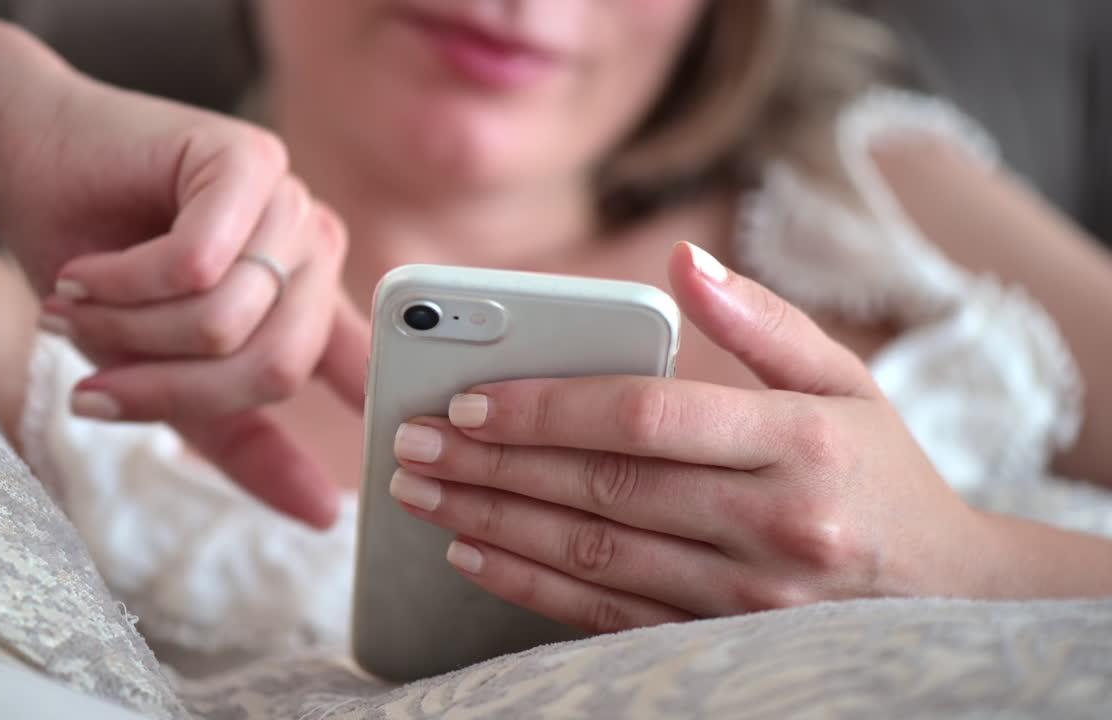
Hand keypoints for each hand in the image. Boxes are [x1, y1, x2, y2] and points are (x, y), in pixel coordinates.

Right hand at [0, 68, 365, 526]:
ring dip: (130, 331)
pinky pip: (197, 265)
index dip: (364, 421)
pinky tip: (86, 274)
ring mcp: (288, 203)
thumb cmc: (96, 278)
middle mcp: (312, 250)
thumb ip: (243, 439)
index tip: (352, 493)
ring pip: (228, 321)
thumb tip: (325, 516)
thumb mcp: (168, 376)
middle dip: (169, 390)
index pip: (353, 374)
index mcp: (308, 297)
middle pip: (276, 368)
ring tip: (80, 311)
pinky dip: (124, 284)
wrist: (23, 168)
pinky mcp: (248, 160)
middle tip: (94, 388)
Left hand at [388, 242, 988, 631]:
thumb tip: (680, 261)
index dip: (548, 408)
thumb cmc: (884, 473)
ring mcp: (746, 598)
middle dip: (491, 465)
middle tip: (409, 445)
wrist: (951, 598)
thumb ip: (763, 321)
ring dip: (494, 523)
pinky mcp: (720, 643)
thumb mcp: (846, 382)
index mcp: (798, 443)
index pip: (646, 418)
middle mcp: (772, 524)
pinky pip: (607, 617)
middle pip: (602, 488)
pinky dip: (532, 587)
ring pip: (592, 555)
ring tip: (421, 496)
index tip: (467, 400)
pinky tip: (475, 556)